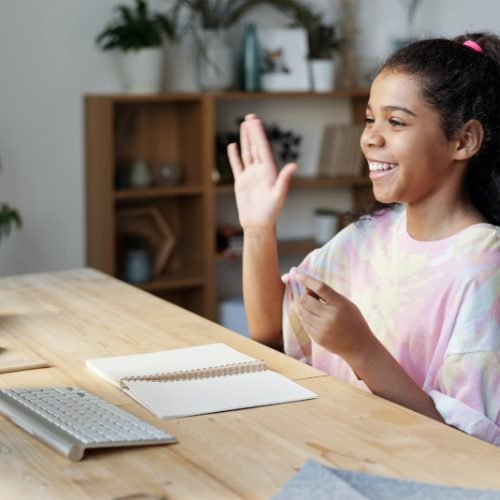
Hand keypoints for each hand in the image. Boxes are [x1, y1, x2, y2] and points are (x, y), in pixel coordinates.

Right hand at [227, 114, 297, 230]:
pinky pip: (237, 166)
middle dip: (253, 132)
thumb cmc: (271, 213)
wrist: (258, 225)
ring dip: (245, 139)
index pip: (263, 149)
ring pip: (247, 153)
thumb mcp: (279, 195)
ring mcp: (250, 176)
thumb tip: (294, 165)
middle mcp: (260, 171)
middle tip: (250, 117)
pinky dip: (234, 156)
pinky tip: (233, 145)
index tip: (255, 121)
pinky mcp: (241, 182)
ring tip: (244, 125)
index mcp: (269, 171)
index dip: (259, 134)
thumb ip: (285, 179)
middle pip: (255, 147)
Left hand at [296, 274, 375, 362]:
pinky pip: (304, 323)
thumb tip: (306, 289)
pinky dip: (306, 319)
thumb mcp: (346, 304)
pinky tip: (316, 320)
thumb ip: (328, 296)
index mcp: (340, 304)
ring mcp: (323, 328)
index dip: (308, 280)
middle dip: (304, 296)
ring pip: (301, 312)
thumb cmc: (352, 321)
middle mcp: (330, 316)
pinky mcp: (318, 338)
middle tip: (310, 297)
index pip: (321, 288)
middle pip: (305, 300)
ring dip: (304, 308)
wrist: (359, 346)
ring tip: (315, 310)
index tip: (299, 276)